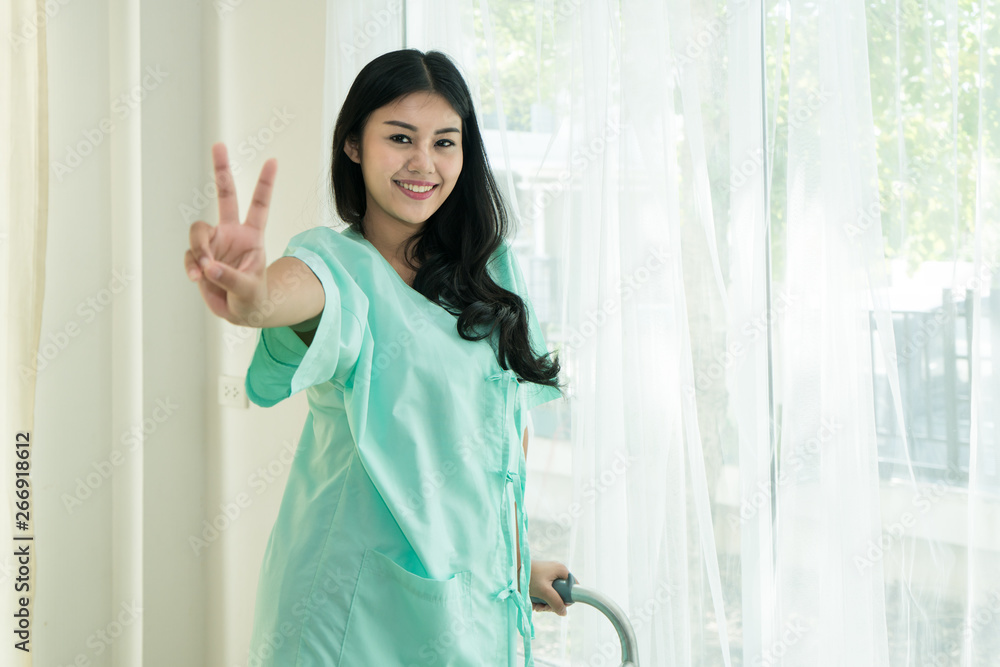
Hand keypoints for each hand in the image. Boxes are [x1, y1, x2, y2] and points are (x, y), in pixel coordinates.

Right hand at [184, 142, 275, 325]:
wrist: (241, 312)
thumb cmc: (254, 298)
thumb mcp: (249, 290)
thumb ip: (231, 278)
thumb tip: (208, 266)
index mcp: (252, 236)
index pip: (259, 205)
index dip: (265, 184)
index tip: (273, 160)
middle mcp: (232, 233)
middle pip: (225, 196)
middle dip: (221, 170)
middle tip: (219, 144)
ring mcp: (214, 244)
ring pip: (198, 232)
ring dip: (199, 250)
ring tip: (204, 270)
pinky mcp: (199, 257)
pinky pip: (190, 254)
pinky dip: (191, 264)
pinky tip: (197, 276)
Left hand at [529, 560, 575, 616]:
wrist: (512, 569)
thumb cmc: (529, 577)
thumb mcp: (544, 592)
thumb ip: (556, 602)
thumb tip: (564, 612)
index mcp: (562, 571)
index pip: (573, 587)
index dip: (567, 599)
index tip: (558, 605)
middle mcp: (557, 572)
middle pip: (562, 594)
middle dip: (552, 603)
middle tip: (543, 607)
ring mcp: (549, 576)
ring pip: (552, 595)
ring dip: (545, 603)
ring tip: (536, 606)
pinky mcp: (541, 579)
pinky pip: (545, 592)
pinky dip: (540, 599)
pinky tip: (533, 603)